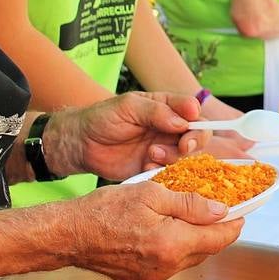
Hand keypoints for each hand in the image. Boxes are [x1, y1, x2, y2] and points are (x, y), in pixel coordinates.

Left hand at [48, 91, 209, 181]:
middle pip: (197, 136)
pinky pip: (169, 173)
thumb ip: (157, 112)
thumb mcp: (129, 107)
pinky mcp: (153, 168)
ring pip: (185, 156)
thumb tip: (184, 122)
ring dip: (173, 157)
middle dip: (193, 142)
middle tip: (181, 147)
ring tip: (151, 155)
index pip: (193, 112)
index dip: (196, 121)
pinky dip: (162, 172)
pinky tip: (145, 168)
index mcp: (166, 107)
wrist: (81, 144)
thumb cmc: (102, 118)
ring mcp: (162, 149)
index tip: (187, 127)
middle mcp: (169, 128)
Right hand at [70, 180, 242, 279]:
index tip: (242, 213)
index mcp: (172, 244)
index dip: (234, 225)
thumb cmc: (104, 211)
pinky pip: (170, 264)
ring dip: (195, 240)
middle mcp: (166, 266)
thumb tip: (220, 210)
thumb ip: (190, 204)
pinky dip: (176, 248)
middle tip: (218, 210)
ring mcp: (153, 276)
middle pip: (206, 250)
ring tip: (191, 217)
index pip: (218, 239)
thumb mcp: (151, 194)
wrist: (70, 235)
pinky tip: (167, 230)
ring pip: (188, 258)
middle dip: (215, 231)